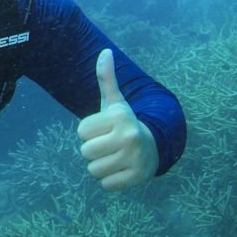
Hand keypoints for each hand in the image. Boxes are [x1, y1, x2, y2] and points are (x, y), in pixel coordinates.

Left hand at [77, 49, 158, 190]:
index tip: (105, 130)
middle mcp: (130, 136)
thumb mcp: (115, 102)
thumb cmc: (124, 123)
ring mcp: (135, 158)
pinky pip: (106, 185)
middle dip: (93, 150)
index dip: (89, 132)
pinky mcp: (138, 178)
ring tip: (115, 157)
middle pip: (85, 152)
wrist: (154, 146)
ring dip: (100, 166)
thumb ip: (106, 78)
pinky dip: (110, 181)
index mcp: (120, 116)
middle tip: (109, 146)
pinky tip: (121, 169)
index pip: (81, 131)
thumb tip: (105, 52)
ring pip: (93, 170)